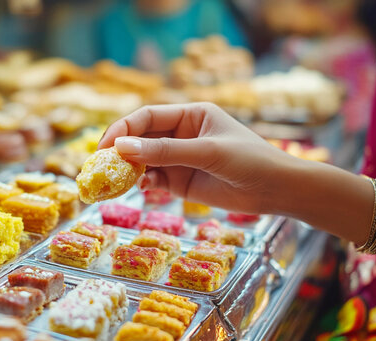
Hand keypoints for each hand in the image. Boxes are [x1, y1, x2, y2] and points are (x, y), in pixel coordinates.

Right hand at [98, 102, 298, 213]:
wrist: (276, 190)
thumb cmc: (249, 160)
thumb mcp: (207, 152)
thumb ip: (165, 151)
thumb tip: (123, 147)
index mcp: (189, 114)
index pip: (147, 116)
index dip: (123, 128)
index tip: (106, 145)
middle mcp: (180, 134)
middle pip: (140, 138)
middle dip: (120, 150)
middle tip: (99, 165)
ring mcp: (179, 159)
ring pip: (143, 160)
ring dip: (128, 169)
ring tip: (114, 181)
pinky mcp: (180, 182)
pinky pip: (153, 179)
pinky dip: (143, 183)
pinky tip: (142, 188)